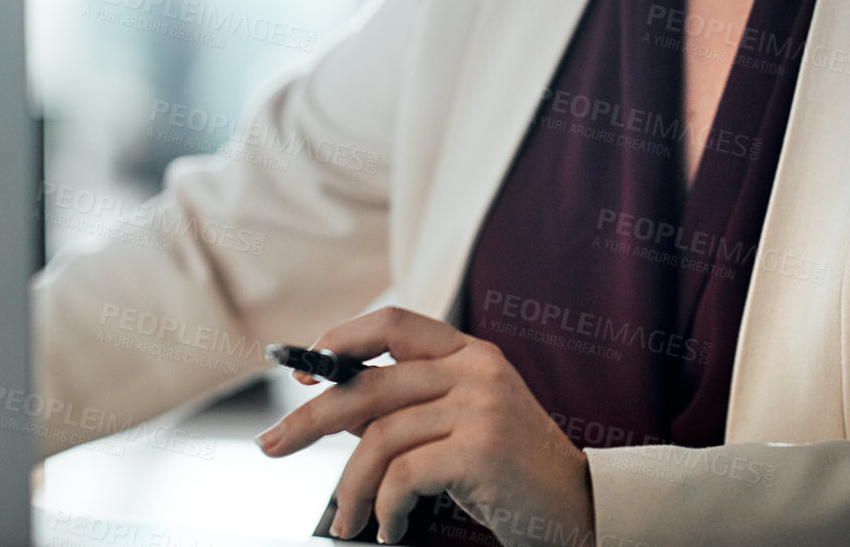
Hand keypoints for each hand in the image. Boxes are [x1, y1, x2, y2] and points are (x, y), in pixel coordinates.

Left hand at [254, 306, 594, 546]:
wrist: (577, 506)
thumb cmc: (511, 469)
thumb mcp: (466, 420)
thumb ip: (413, 404)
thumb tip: (337, 410)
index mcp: (470, 353)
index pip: (393, 324)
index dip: (340, 340)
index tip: (304, 371)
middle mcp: (476, 370)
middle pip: (369, 384)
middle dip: (310, 418)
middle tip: (272, 445)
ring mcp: (481, 408)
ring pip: (378, 439)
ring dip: (350, 489)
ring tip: (348, 521)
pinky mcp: (481, 451)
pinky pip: (402, 476)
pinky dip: (384, 509)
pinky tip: (389, 528)